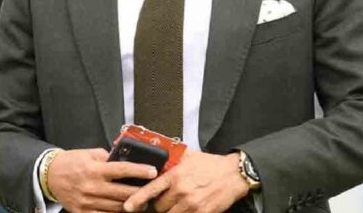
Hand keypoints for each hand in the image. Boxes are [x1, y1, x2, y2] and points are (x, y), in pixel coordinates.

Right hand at [47, 148, 158, 212]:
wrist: (49, 175)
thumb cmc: (71, 162)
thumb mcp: (89, 154)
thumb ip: (107, 157)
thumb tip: (124, 159)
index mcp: (94, 170)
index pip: (122, 170)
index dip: (139, 171)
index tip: (152, 171)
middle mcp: (92, 187)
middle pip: (123, 193)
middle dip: (141, 192)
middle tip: (152, 190)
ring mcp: (87, 202)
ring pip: (117, 207)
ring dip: (131, 205)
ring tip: (141, 201)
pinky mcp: (82, 212)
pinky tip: (123, 209)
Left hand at [124, 151, 248, 212]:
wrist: (233, 175)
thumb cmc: (210, 165)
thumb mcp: (189, 156)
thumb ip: (171, 159)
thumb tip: (155, 157)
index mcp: (176, 175)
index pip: (151, 189)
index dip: (137, 199)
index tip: (128, 206)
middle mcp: (182, 191)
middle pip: (159, 207)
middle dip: (161, 204)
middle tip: (168, 199)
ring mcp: (192, 204)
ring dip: (171, 211)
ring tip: (178, 204)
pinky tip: (187, 208)